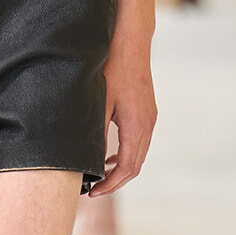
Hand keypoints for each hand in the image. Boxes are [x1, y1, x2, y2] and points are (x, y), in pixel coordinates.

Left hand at [89, 36, 156, 195]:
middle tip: (95, 191)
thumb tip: (85, 156)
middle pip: (135, 166)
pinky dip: (125, 154)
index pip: (126, 168)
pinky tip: (109, 154)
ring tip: (100, 176)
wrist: (131, 42)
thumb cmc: (113, 68)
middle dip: (116, 182)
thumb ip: (95, 130)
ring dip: (121, 169)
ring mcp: (150, 118)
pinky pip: (139, 142)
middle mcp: (147, 125)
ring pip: (138, 155)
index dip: (110, 184)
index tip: (93, 192)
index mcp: (137, 126)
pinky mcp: (147, 111)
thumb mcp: (98, 101)